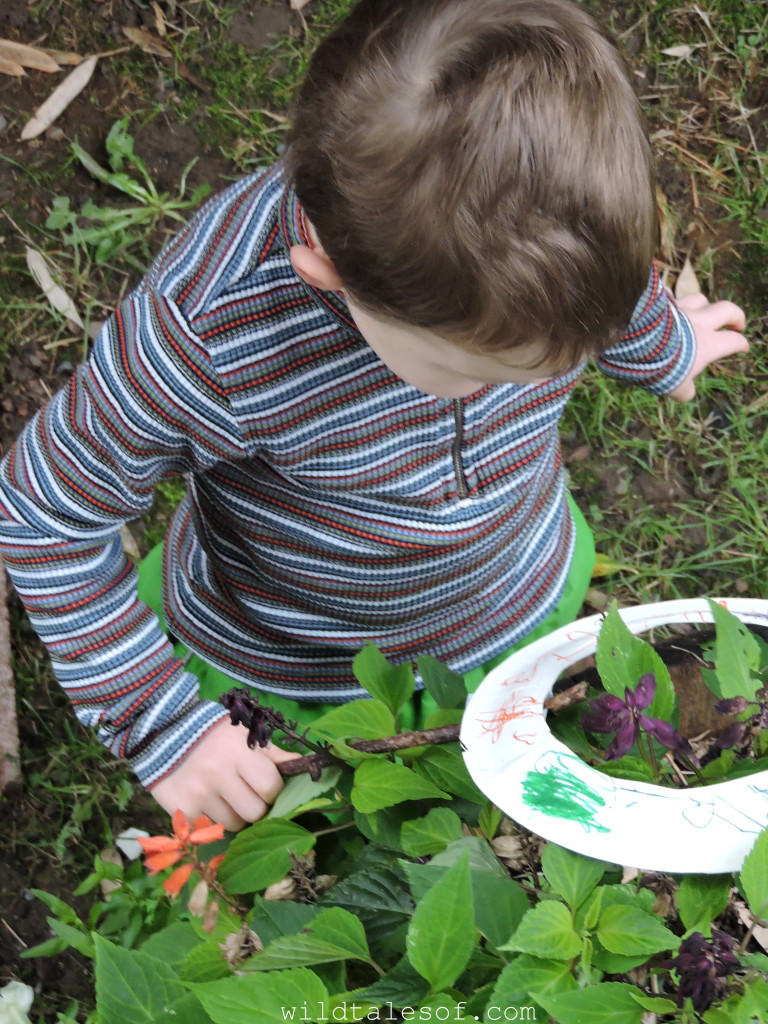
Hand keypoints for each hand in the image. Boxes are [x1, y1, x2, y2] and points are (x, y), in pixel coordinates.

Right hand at [149, 718, 299, 830]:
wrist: (164, 735)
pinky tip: (207, 803)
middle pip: (254, 813)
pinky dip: (213, 822)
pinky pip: (210, 830)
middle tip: (246, 794)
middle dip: (256, 807)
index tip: (264, 785)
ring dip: (235, 816)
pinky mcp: (181, 811)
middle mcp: (217, 773)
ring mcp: (197, 794)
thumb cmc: (214, 736)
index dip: (273, 791)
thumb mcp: (244, 737)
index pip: (270, 787)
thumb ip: (273, 755)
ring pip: (233, 826)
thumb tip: (305, 767)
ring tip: (225, 797)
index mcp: (237, 752)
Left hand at [667, 292, 747, 401]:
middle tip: (736, 323)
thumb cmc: (658, 367)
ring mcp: (679, 308)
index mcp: (706, 343)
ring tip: (701, 312)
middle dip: (736, 316)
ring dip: (704, 305)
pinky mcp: (660, 302)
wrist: (633, 342)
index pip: (732, 341)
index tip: (743, 346)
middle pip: (726, 309)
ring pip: (699, 299)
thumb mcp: (672, 387)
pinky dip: (670, 299)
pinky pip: (668, 294)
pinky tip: (665, 305)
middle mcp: (697, 322)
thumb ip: (684, 390)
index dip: (740, 344)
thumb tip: (687, 393)